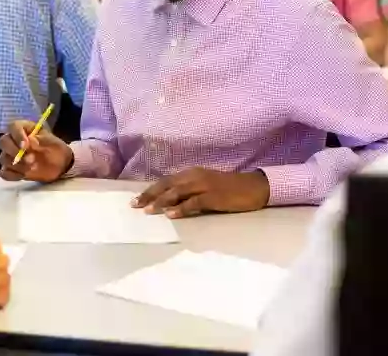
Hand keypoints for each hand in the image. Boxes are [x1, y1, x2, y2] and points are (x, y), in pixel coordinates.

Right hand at [0, 119, 72, 182]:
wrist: (60, 165)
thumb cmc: (55, 148)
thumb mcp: (51, 142)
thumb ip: (40, 140)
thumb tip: (29, 140)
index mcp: (23, 128)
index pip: (13, 127)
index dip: (17, 135)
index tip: (25, 146)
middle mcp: (14, 140)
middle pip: (3, 142)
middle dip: (15, 151)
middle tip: (31, 159)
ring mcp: (11, 155)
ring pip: (4, 158)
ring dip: (17, 164)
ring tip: (33, 167)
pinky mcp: (12, 169)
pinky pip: (5, 173)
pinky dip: (13, 175)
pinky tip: (24, 175)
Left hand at [132, 168, 269, 217]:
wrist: (253, 187)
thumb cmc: (228, 189)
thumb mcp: (205, 186)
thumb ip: (188, 191)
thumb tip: (168, 203)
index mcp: (191, 173)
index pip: (166, 181)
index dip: (150, 190)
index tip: (136, 200)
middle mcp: (195, 176)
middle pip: (167, 185)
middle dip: (150, 195)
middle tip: (135, 205)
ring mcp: (204, 186)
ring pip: (177, 192)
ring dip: (161, 201)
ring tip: (148, 210)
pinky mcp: (214, 196)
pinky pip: (194, 202)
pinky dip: (181, 208)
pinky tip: (171, 215)